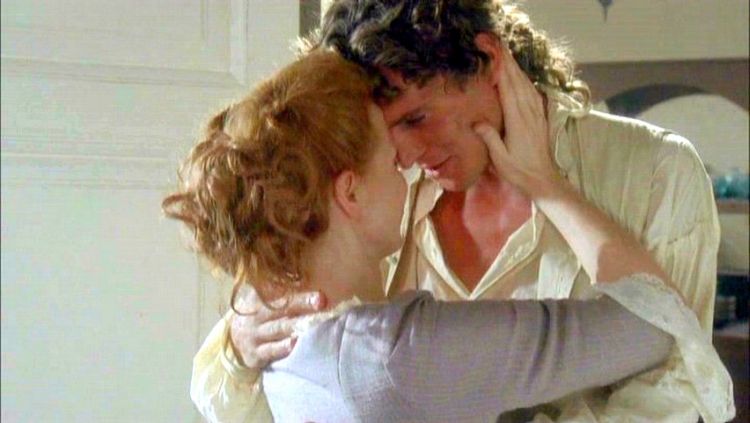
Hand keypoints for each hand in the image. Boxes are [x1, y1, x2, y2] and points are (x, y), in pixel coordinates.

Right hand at [229, 284, 325, 369]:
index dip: (297, 288)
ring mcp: (254, 335)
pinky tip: (293, 345)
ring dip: (293, 325)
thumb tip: (306, 276)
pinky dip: (281, 348)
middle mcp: (255, 315)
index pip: (279, 290)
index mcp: (258, 298)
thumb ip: (280, 290)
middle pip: (280, 307)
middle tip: (321, 300)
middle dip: (301, 303)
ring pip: (277, 329)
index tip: (317, 288)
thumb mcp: (262, 301)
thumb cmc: (259, 316)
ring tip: (308, 323)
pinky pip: (269, 350)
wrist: (233, 340)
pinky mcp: (254, 355)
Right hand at [474, 46, 561, 197]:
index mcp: (518, 121)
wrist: (543, 180)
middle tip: (496, 45)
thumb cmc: (519, 172)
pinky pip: (532, 92)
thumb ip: (490, 138)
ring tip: (505, 55)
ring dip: (516, 68)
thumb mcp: (500, 159)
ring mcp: (537, 114)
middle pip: (518, 81)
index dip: (501, 69)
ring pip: (526, 84)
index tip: (492, 53)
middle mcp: (529, 113)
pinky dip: (524, 80)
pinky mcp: (540, 117)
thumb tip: (476, 121)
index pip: (508, 89)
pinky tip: (520, 76)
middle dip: (508, 61)